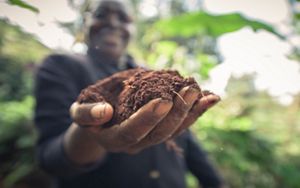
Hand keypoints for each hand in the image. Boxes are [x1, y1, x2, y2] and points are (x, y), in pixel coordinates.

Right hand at [69, 86, 219, 153]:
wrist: (100, 118)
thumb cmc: (88, 111)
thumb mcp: (79, 110)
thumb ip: (86, 113)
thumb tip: (104, 111)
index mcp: (114, 139)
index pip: (132, 132)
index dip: (147, 118)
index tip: (163, 100)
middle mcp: (136, 143)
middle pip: (159, 133)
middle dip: (176, 113)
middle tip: (190, 90)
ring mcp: (150, 138)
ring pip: (174, 130)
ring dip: (192, 113)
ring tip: (208, 95)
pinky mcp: (161, 129)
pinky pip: (180, 124)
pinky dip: (196, 112)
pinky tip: (210, 98)